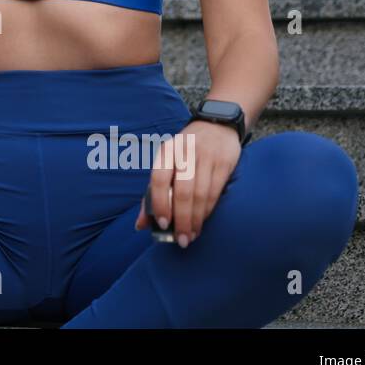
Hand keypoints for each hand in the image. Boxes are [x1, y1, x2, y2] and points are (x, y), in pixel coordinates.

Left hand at [134, 119, 241, 247]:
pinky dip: (208, 210)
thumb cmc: (185, 151)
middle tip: (181, 240)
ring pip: (200, 194)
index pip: (159, 179)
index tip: (162, 224)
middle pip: (182, 191)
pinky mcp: (224, 163)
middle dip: (181, 219)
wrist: (217, 124)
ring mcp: (206, 157)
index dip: (160, 203)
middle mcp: (185, 152)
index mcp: (166, 151)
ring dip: (196, 219)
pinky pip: (215, 192)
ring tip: (191, 235)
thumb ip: (153, 192)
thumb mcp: (167, 163)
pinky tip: (203, 222)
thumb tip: (140, 225)